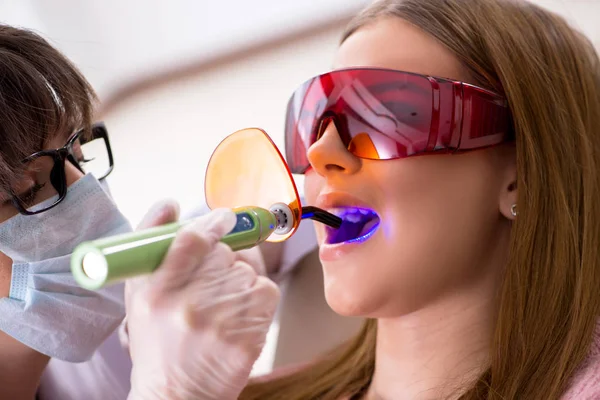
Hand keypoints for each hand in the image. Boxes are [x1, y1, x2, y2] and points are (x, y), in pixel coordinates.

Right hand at [125, 201, 279, 399]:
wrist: (179, 394)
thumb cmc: (158, 341)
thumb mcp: (139, 293)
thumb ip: (151, 243)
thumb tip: (170, 203)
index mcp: (157, 291)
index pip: (191, 239)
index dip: (212, 222)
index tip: (223, 218)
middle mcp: (190, 304)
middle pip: (223, 252)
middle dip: (221, 257)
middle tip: (210, 279)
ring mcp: (224, 320)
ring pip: (246, 269)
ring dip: (238, 278)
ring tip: (220, 304)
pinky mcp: (251, 332)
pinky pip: (266, 289)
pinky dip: (256, 294)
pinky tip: (238, 312)